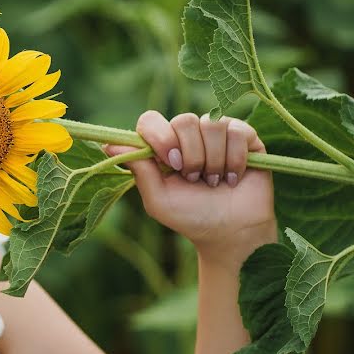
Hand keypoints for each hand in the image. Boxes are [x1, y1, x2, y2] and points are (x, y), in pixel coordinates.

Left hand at [103, 110, 276, 268]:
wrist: (230, 233)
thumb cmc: (190, 217)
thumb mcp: (158, 199)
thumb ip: (139, 170)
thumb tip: (107, 144)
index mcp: (163, 145)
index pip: (151, 120)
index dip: (159, 137)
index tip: (170, 163)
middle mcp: (188, 135)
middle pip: (184, 120)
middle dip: (191, 155)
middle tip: (194, 178)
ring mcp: (217, 134)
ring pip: (213, 125)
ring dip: (213, 160)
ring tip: (214, 181)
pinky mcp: (245, 137)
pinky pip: (238, 131)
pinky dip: (234, 160)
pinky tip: (233, 178)